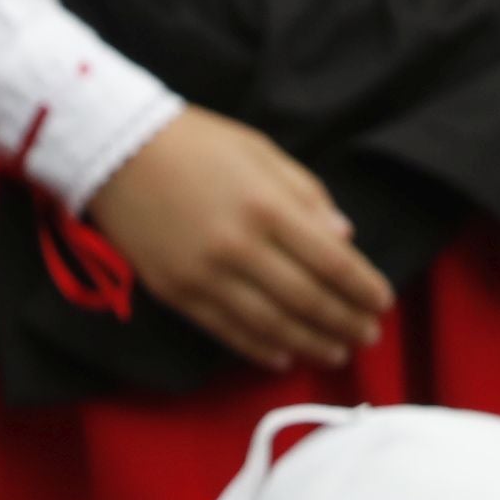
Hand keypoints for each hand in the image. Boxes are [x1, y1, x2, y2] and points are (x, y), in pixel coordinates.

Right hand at [84, 108, 392, 369]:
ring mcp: (207, 275)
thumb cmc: (196, 143)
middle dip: (345, 321)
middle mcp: (240, 246)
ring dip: (311, 343)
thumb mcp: (261, 152)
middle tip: (369, 336)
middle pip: (307, 299)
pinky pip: (228, 331)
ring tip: (337, 352)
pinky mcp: (179, 292)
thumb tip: (345, 238)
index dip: (362, 287)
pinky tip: (286, 356)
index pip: (331, 261)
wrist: (117, 150)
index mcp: (267, 206)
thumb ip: (307, 195)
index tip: (383, 303)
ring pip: (272, 324)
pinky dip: (261, 348)